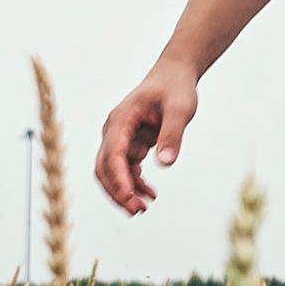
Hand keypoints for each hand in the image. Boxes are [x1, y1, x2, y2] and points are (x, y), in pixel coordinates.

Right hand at [95, 59, 199, 214]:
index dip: (118, 177)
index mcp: (121, 119)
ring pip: (112, 171)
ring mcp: (120, 137)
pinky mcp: (130, 143)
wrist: (174, 75)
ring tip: (143, 208)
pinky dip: (134, 183)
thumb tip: (166, 163)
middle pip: (104, 167)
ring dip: (124, 191)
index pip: (113, 153)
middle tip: (137, 210)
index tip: (129, 196)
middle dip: (117, 191)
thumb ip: (172, 134)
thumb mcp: (180, 108)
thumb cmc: (175, 88)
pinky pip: (126, 169)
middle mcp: (114, 130)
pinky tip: (150, 194)